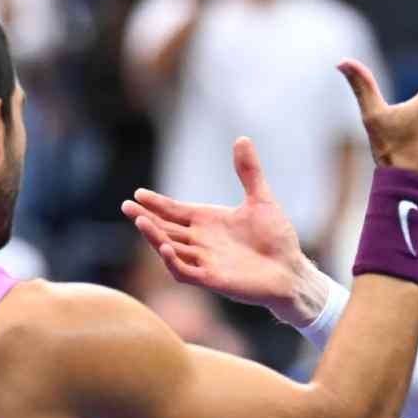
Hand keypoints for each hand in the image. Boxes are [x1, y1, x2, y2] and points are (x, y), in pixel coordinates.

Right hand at [124, 138, 319, 321]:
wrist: (292, 271)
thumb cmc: (277, 238)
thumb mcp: (261, 199)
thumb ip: (248, 172)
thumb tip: (241, 138)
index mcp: (208, 221)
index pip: (175, 211)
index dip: (156, 203)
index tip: (137, 193)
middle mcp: (201, 241)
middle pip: (165, 228)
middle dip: (145, 218)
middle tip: (125, 206)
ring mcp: (204, 261)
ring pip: (169, 248)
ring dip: (154, 236)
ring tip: (140, 222)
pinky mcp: (212, 279)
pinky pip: (184, 271)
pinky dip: (172, 260)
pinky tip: (165, 247)